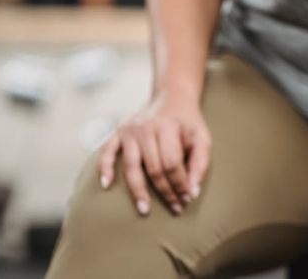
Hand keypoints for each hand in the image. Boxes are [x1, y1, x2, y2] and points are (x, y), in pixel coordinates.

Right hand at [99, 92, 210, 215]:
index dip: (180, 184)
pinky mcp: (118, 132)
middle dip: (165, 191)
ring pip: (131, 166)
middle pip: (153, 168)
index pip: (172, 163)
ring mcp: (129, 130)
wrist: (172, 97)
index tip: (187, 199)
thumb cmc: (189, 123)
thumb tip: (192, 192)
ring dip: (138, 190)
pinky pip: (107, 152)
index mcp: (168, 127)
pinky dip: (105, 168)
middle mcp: (146, 128)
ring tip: (144, 209)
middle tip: (174, 208)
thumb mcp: (202, 138)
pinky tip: (106, 185)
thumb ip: (200, 164)